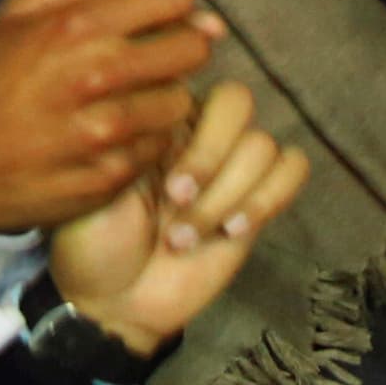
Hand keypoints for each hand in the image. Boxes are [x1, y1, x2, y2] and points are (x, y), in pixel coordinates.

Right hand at [0, 0, 219, 237]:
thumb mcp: (20, 10)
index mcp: (75, 25)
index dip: (169, 3)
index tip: (152, 16)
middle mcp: (95, 77)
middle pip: (193, 48)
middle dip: (175, 47)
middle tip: (144, 58)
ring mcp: (104, 133)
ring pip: (181, 100)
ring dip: (161, 96)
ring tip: (124, 98)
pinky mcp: (109, 177)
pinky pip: (161, 146)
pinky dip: (145, 140)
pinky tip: (113, 136)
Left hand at [43, 80, 311, 357]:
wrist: (114, 302)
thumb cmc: (92, 243)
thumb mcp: (93, 188)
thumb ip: (128, 143)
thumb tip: (160, 107)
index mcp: (157, 120)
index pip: (194, 82)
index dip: (185, 129)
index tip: (161, 185)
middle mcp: (198, 133)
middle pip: (238, 103)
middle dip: (211, 157)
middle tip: (176, 201)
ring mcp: (230, 166)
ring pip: (263, 146)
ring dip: (226, 196)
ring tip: (185, 237)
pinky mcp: (257, 199)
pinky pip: (292, 168)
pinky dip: (268, 199)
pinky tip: (232, 231)